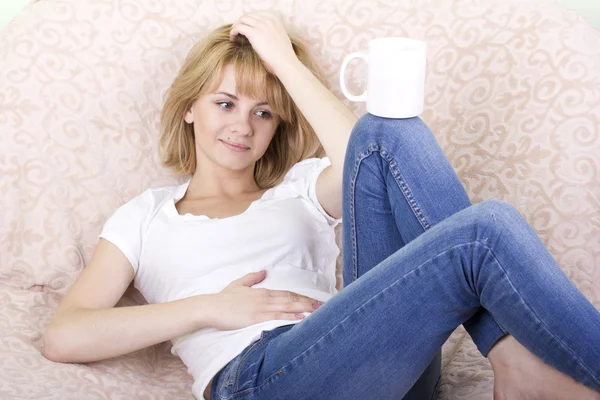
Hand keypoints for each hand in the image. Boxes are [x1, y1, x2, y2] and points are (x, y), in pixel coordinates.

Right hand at [207, 270, 323, 330]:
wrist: (211, 307)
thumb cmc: (223, 298)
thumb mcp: (238, 284)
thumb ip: (252, 278)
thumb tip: (263, 271)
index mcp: (262, 291)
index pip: (286, 293)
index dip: (300, 296)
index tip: (312, 299)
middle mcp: (264, 298)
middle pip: (290, 299)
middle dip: (307, 302)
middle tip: (322, 305)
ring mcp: (261, 308)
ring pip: (287, 307)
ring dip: (304, 308)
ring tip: (317, 310)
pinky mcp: (256, 318)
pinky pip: (277, 316)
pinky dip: (291, 316)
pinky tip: (301, 318)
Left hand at [229, 11, 297, 75]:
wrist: (286, 63)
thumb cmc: (283, 56)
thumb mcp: (280, 38)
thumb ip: (272, 32)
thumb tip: (263, 35)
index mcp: (275, 19)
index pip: (256, 14)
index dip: (249, 21)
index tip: (246, 28)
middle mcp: (268, 19)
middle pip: (248, 15)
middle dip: (241, 22)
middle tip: (237, 32)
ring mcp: (261, 25)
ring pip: (242, 19)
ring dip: (236, 26)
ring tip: (234, 35)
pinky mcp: (254, 33)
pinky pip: (239, 27)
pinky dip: (233, 32)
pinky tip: (233, 39)